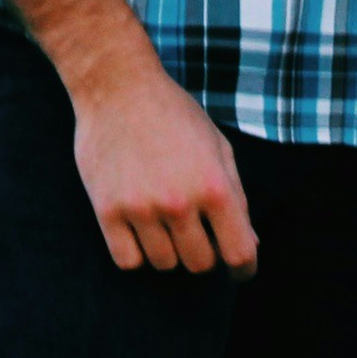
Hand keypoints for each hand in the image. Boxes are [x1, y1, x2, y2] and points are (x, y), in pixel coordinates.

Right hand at [69, 59, 258, 273]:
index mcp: (215, 185)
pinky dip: (137, 254)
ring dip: (169, 251)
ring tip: (164, 224)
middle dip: (204, 254)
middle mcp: (179, 202)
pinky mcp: (107, 210)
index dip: (244, 269)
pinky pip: (128, 261)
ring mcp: (141, 208)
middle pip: (200, 264)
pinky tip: (140, 231)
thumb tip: (250, 246)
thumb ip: (236, 197)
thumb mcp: (218, 147)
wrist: (117, 86)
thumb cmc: (175, 115)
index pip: (239, 253)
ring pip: (164, 264)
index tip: (239, 271)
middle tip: (196, 234)